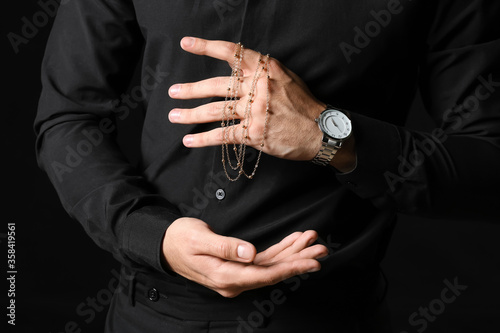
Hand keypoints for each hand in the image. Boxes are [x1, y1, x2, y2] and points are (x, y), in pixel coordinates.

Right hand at [162, 217, 327, 297]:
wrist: (166, 244)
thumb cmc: (180, 240)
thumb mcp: (200, 239)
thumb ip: (226, 247)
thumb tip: (250, 254)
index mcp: (225, 277)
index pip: (264, 275)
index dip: (290, 268)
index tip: (311, 262)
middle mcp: (234, 281)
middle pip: (273, 272)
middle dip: (299, 260)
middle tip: (322, 249)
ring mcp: (237, 275)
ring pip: (271, 266)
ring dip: (293, 253)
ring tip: (313, 241)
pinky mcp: (238, 267)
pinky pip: (264, 261)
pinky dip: (280, 250)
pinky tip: (294, 242)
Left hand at [168, 36, 326, 160]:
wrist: (321, 131)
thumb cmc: (304, 105)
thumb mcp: (286, 78)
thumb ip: (263, 72)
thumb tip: (239, 70)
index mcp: (266, 69)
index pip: (232, 53)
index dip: (206, 47)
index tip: (186, 44)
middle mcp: (258, 88)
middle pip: (217, 86)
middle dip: (191, 90)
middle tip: (173, 91)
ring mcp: (255, 111)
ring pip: (216, 111)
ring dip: (192, 115)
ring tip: (174, 116)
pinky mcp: (254, 133)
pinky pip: (224, 135)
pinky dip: (204, 139)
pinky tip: (190, 141)